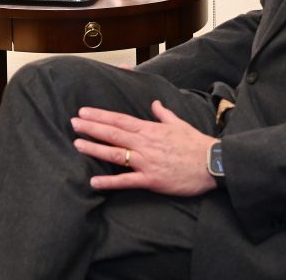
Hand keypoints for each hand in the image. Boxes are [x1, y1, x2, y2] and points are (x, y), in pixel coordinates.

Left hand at [71, 100, 217, 196]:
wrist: (212, 164)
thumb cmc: (196, 143)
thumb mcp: (179, 123)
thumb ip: (163, 113)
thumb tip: (154, 103)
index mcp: (150, 129)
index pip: (120, 119)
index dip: (100, 115)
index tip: (84, 111)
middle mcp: (144, 143)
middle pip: (113, 133)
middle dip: (91, 127)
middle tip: (73, 123)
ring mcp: (146, 162)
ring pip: (115, 154)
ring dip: (94, 148)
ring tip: (77, 144)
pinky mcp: (151, 180)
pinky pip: (126, 181)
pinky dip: (109, 181)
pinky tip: (94, 181)